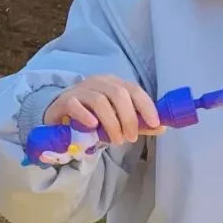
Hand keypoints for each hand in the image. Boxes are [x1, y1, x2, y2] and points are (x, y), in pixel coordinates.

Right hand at [44, 75, 162, 146]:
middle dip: (129, 118)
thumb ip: (137, 123)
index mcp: (114, 83)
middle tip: (131, 138)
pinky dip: (86, 116)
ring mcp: (80, 90)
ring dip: (111, 122)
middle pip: (118, 94)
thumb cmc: (92, 118)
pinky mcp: (64, 101)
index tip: (155, 123)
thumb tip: (162, 127)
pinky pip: (76, 105)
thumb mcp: (117, 121)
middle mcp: (98, 82)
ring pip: (100, 101)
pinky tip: (93, 127)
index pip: (134, 89)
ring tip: (116, 140)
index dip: (146, 106)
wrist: (60, 119)